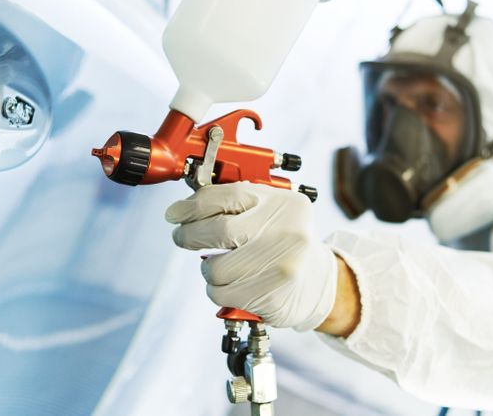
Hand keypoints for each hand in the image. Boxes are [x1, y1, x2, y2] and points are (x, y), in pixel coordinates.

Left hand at [165, 182, 338, 330]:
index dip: (193, 205)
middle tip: (182, 237)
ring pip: (215, 267)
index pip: (227, 196)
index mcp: (283, 203)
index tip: (175, 214)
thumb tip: (184, 208)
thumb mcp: (270, 211)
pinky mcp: (273, 296)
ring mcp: (282, 265)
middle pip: (218, 230)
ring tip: (223, 266)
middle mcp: (287, 231)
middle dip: (189, 235)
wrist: (318, 282)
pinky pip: (222, 293)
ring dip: (208, 268)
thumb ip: (235, 202)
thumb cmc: (285, 242)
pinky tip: (233, 284)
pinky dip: (218, 290)